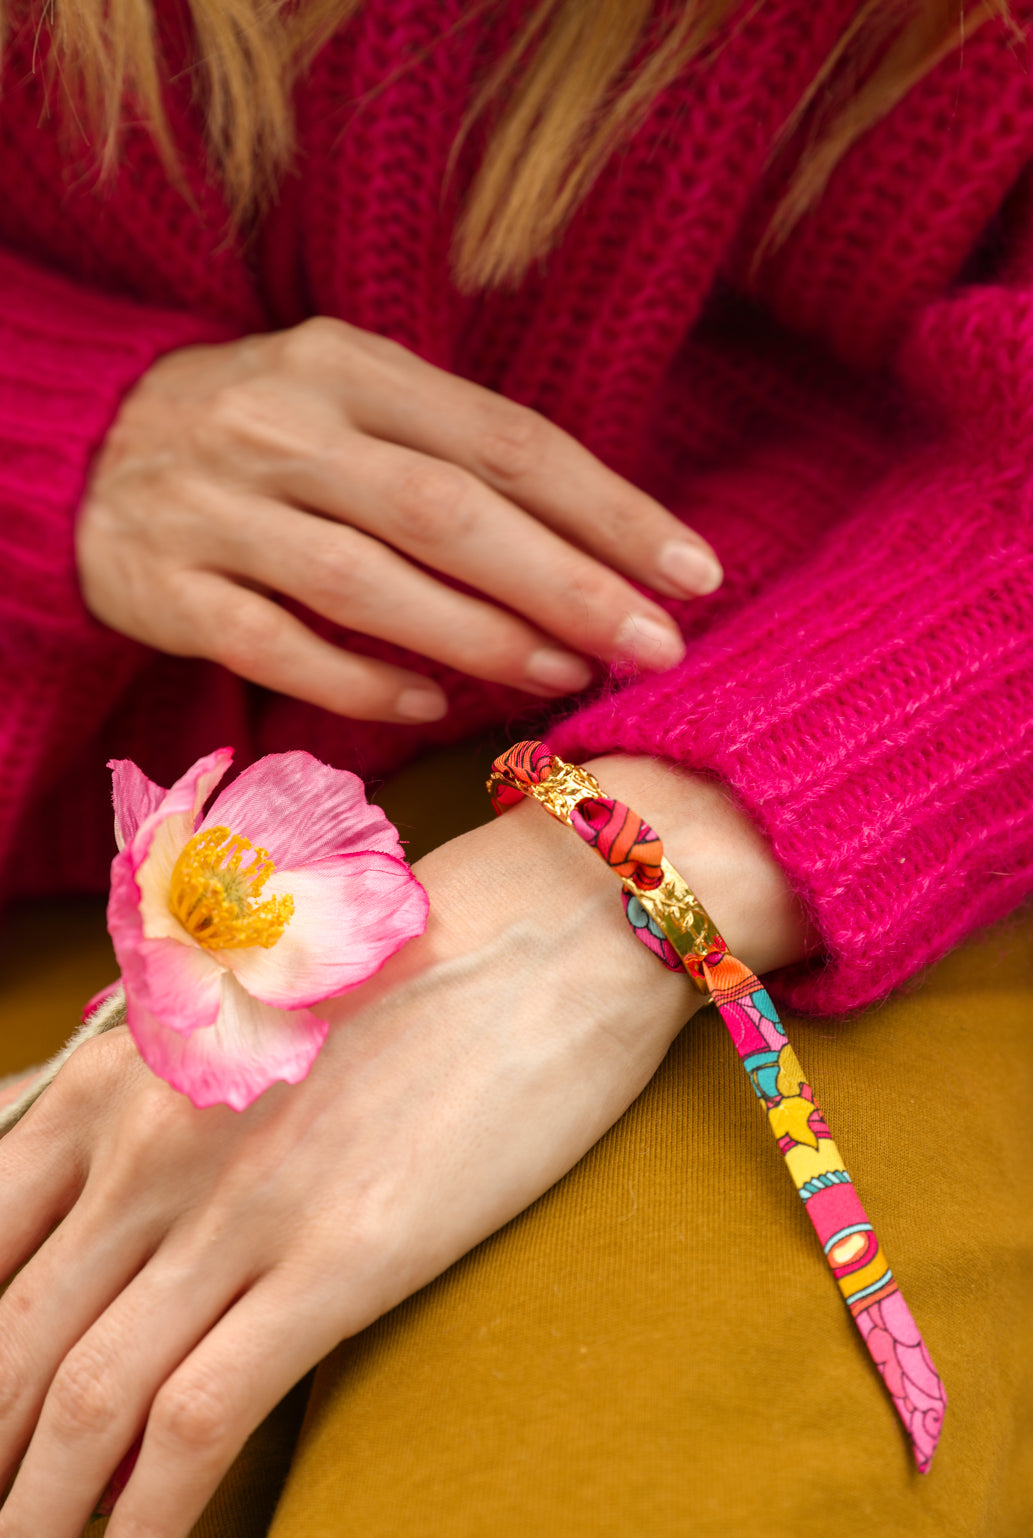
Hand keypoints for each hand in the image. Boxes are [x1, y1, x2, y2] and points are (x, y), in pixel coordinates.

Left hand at [0, 758, 804, 1537]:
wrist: (554, 923)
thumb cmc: (409, 958)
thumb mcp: (245, 1006)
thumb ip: (153, 1093)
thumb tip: (105, 1206)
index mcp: (117, 1073)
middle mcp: (150, 1143)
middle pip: (9, 1340)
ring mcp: (239, 1203)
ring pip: (80, 1400)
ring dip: (36, 1514)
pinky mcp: (342, 1257)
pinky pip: (199, 1420)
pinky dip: (147, 1523)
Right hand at [76, 319, 722, 722]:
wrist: (85, 451)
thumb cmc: (264, 432)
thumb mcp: (354, 400)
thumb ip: (454, 455)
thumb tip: (592, 547)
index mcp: (348, 365)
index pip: (504, 440)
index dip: (607, 508)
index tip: (690, 569)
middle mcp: (281, 426)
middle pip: (447, 513)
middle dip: (567, 584)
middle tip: (655, 642)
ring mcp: (217, 510)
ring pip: (366, 583)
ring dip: (482, 635)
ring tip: (568, 670)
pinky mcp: (170, 588)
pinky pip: (279, 647)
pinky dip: (365, 678)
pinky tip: (437, 699)